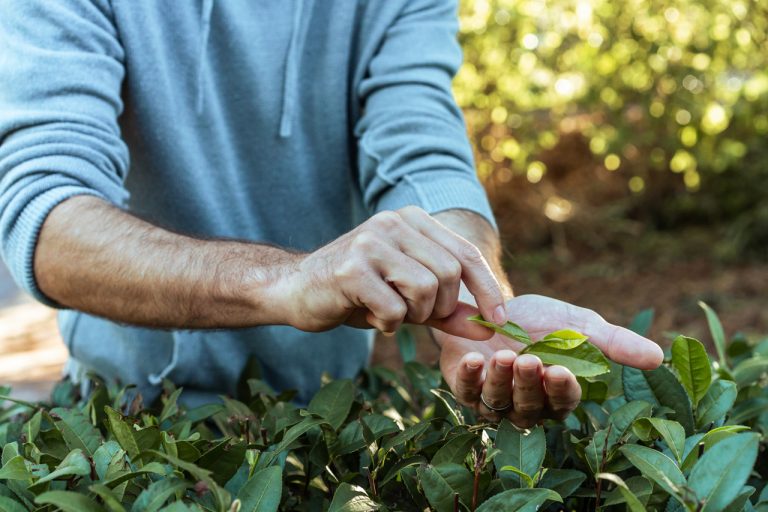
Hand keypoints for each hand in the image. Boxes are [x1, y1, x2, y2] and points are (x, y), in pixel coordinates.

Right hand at [281, 206, 505, 336]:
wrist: (296, 290)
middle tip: (415, 315)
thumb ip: (448, 311)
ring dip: (411, 315)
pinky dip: (387, 323)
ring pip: (425, 289)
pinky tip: (369, 316)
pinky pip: (393, 308)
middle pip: (449, 273)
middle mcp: (393, 222)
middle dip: (440, 307)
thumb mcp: (410, 300)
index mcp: (412, 220)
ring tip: (388, 312)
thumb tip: (489, 329)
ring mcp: (371, 241)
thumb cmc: (357, 293)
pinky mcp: (351, 267)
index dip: (487, 288)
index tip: (500, 320)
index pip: (465, 253)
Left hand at [437, 294, 663, 425]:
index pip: (563, 401)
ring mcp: (492, 399)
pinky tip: (475, 358)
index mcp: (556, 393)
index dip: (562, 390)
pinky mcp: (464, 386)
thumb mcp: (579, 325)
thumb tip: (658, 356)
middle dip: (529, 385)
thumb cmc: (540, 320)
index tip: (560, 370)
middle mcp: (524, 404)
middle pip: (529, 407)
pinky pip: (465, 391)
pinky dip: (468, 377)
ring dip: (500, 380)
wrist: (492, 303)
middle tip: (529, 361)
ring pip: (497, 403)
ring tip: (502, 355)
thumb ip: (613, 343)